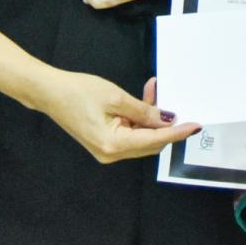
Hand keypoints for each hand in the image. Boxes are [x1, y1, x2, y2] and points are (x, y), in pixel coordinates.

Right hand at [35, 73, 198, 164]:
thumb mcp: (116, 97)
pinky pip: (130, 133)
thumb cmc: (78, 92)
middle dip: (164, 122)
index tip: (196, 126)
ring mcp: (107, 150)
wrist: (49, 93)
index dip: (177, 132)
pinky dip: (139, 118)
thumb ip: (144, 111)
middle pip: (150, 143)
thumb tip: (166, 120)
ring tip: (152, 90)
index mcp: (113, 145)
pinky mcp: (105, 142)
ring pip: (142, 137)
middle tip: (170, 97)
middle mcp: (111, 154)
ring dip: (151, 117)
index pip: (155, 141)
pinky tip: (142, 98)